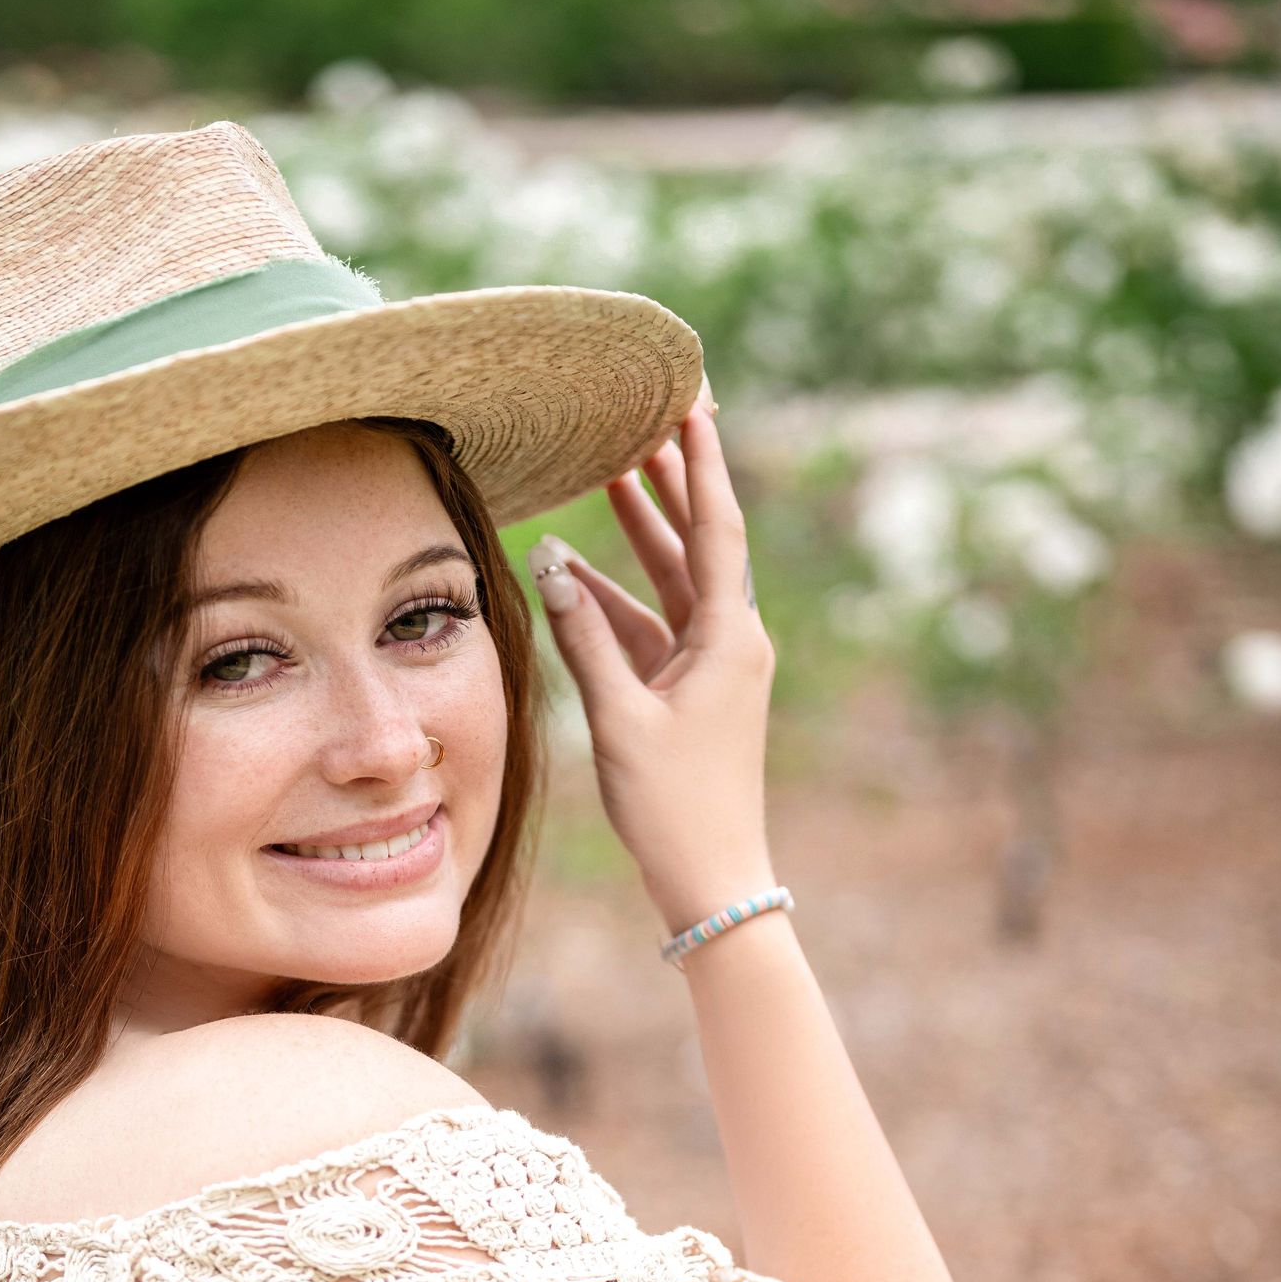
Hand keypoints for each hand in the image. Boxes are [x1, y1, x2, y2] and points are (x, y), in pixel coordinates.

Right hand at [529, 399, 775, 934]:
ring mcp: (712, 665)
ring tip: (615, 470)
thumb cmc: (673, 804)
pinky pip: (654, 626)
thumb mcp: (619, 718)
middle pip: (700, 541)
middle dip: (673, 480)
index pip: (717, 528)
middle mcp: (730, 640)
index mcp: (730, 637)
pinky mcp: (690, 690)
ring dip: (644, 532)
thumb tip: (550, 563)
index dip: (701, 463)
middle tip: (652, 415)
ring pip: (674, 579)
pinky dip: (618, 598)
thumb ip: (583, 637)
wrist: (711, 877)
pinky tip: (577, 571)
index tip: (692, 403)